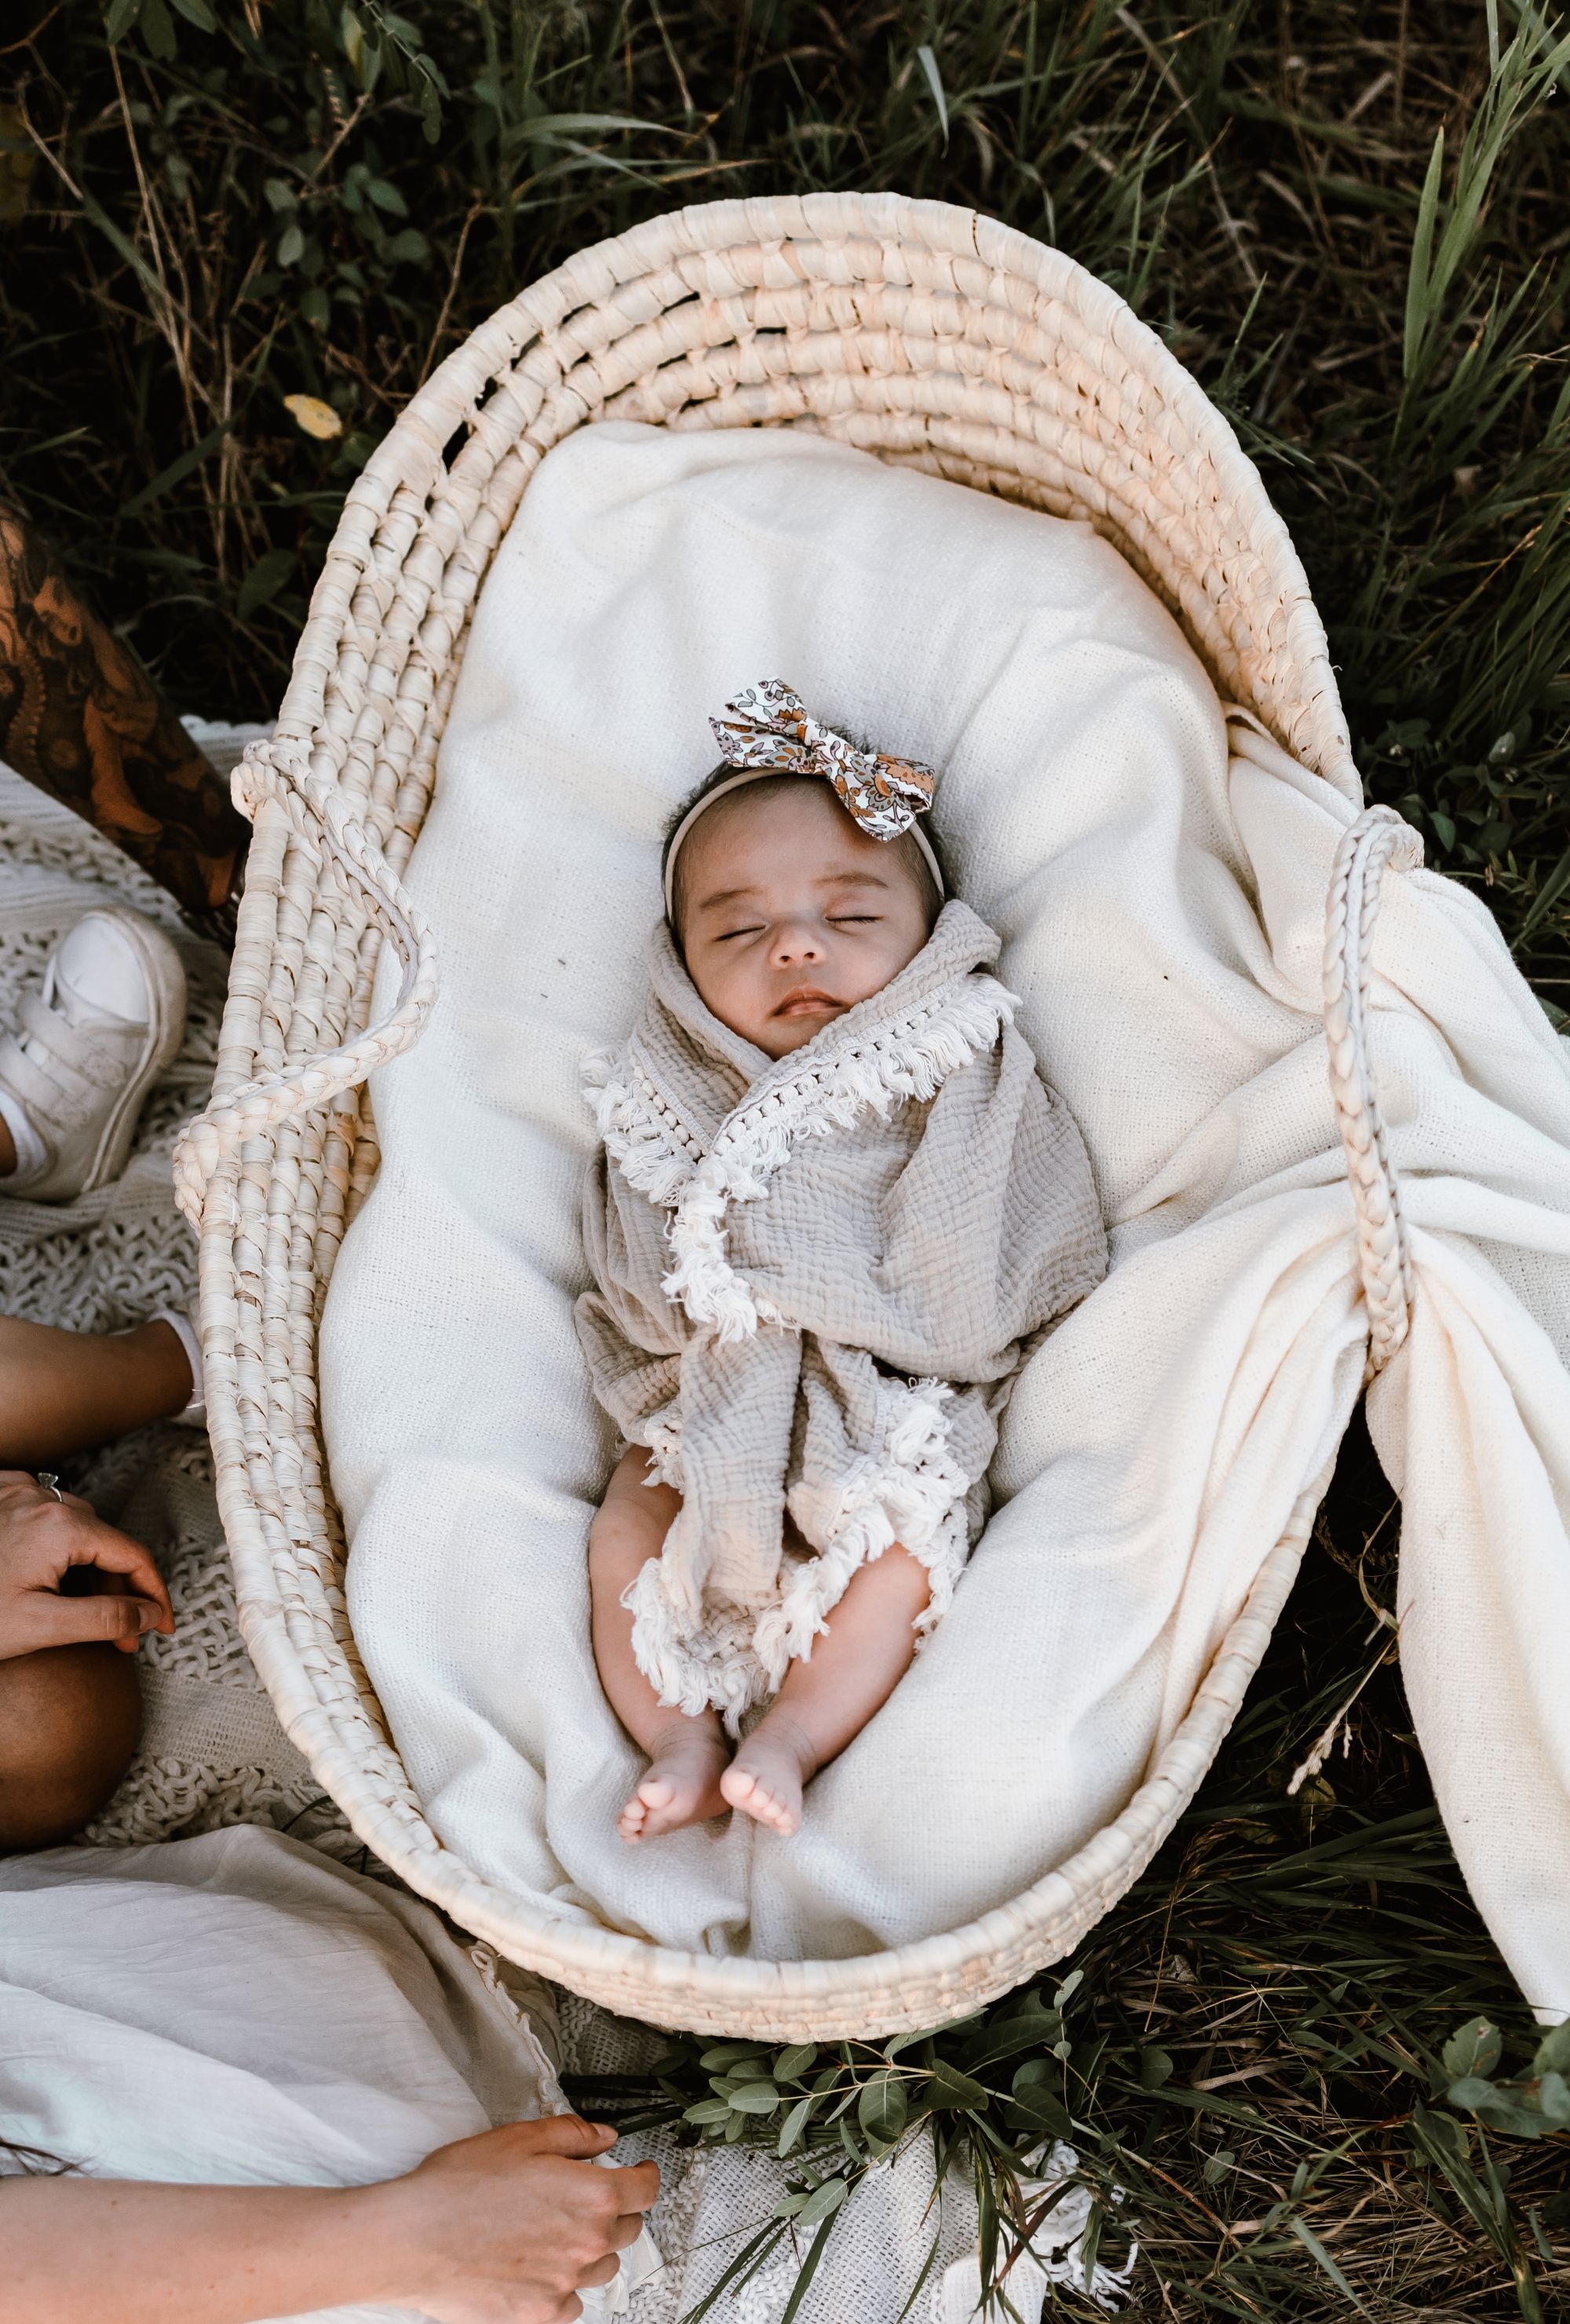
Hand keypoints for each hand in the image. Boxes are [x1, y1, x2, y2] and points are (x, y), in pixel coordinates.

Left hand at [0, 1469, 173, 1658]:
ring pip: (78, 1528)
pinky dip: (60, 1541)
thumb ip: (104, 1619)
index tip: (163, 1629)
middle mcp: (44, 1500)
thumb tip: (149, 1616)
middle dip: (121, 1591)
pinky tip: (53, 1571)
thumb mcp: (41, 1627)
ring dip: (91, 1570)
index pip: (133, 1556)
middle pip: (107, 1544)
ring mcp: (18, 1493)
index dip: (155, 1595)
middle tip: (123, 1640)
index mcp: (63, 1527)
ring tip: (89, 1614)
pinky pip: (45, 1511)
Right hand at [367, 2116, 659, 2323]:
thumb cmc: (458, 2186)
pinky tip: (536, 2268)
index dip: (645, 2177)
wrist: (410, 2240)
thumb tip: (605, 2138)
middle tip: (585, 2199)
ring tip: (554, 2234)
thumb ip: (572, 2136)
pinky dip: (562, 2288)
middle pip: (627, 2230)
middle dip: (615, 2211)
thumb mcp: (519, 2139)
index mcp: (590, 2196)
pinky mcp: (538, 2317)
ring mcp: (563, 2286)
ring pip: (600, 2269)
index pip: (645, 2191)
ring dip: (589, 2250)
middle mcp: (585, 2245)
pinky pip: (570, 2305)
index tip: (640, 2173)